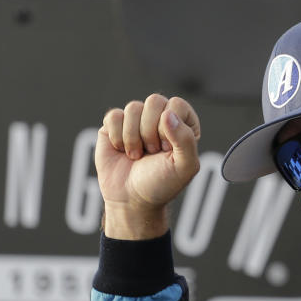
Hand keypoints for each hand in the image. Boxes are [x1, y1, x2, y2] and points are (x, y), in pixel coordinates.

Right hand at [96, 94, 200, 238]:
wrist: (131, 199)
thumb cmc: (162, 184)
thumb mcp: (184, 168)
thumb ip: (186, 140)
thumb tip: (167, 114)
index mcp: (183, 125)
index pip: (178, 105)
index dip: (170, 127)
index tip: (168, 149)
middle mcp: (161, 118)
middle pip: (155, 101)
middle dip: (151, 131)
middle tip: (152, 152)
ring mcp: (137, 120)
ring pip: (133, 107)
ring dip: (134, 138)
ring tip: (137, 155)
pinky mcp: (114, 125)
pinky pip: (114, 115)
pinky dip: (117, 137)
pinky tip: (122, 151)